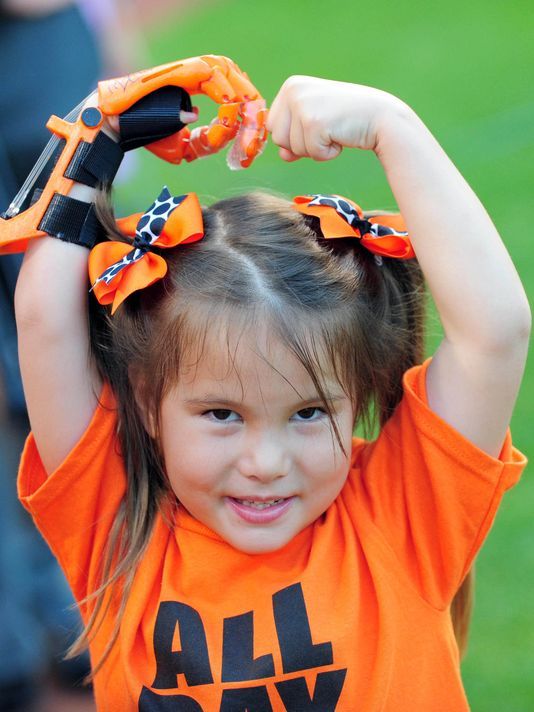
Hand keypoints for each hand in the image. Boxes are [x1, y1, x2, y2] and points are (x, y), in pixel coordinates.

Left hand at [266, 76, 400, 161]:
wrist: (380, 117)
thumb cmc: (348, 119)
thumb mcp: (315, 123)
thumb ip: (294, 137)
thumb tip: (283, 155)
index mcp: (291, 86)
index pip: (273, 126)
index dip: (294, 136)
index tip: (318, 125)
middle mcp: (293, 90)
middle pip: (278, 139)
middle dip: (302, 145)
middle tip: (327, 129)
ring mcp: (302, 105)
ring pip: (292, 149)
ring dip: (315, 149)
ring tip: (335, 130)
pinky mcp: (314, 122)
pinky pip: (311, 154)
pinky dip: (327, 153)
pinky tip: (341, 136)